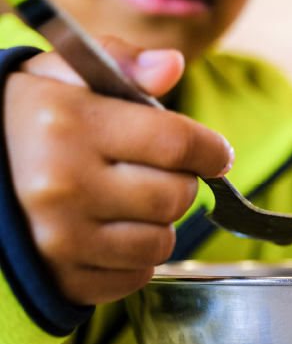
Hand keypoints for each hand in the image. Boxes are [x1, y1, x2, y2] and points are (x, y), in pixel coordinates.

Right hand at [2, 37, 233, 304]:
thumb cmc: (24, 125)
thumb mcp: (57, 78)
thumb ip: (119, 63)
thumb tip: (172, 65)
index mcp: (66, 125)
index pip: (176, 142)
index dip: (210, 149)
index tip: (216, 154)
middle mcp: (62, 186)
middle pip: (176, 195)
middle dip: (178, 182)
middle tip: (154, 173)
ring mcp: (62, 240)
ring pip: (162, 242)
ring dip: (157, 223)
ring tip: (124, 203)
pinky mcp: (66, 280)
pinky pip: (138, 275)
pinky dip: (135, 257)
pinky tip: (107, 233)